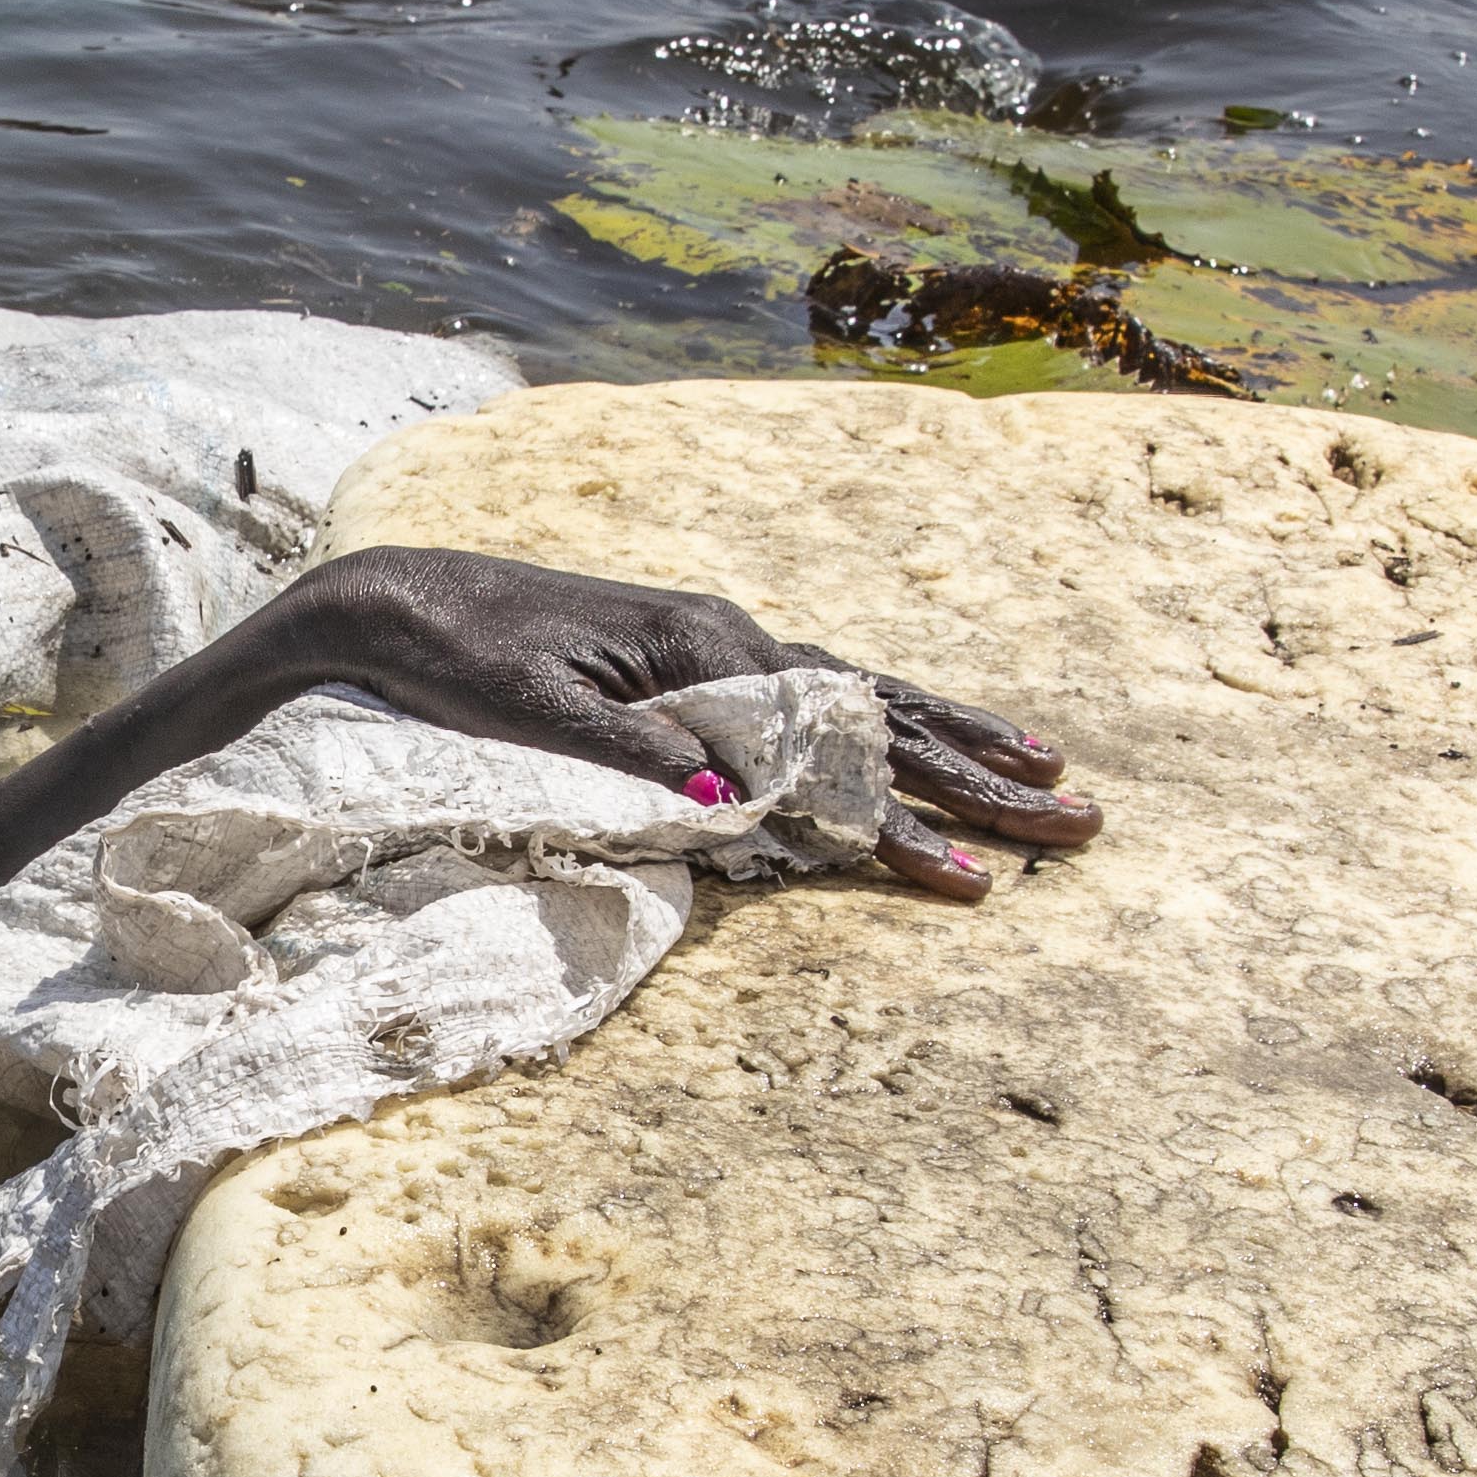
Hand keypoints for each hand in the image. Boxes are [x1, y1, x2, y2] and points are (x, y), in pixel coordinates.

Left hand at [231, 550, 1103, 900]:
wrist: (397, 601)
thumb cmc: (459, 659)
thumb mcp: (539, 716)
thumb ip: (638, 758)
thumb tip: (733, 804)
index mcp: (707, 653)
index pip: (837, 749)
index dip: (909, 820)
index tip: (973, 875)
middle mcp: (731, 640)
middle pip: (881, 718)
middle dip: (980, 776)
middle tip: (1079, 817)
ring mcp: (717, 649)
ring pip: (862, 702)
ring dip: (952, 743)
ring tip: (1042, 772)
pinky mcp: (691, 664)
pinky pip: (814, 700)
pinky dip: (879, 725)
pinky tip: (914, 744)